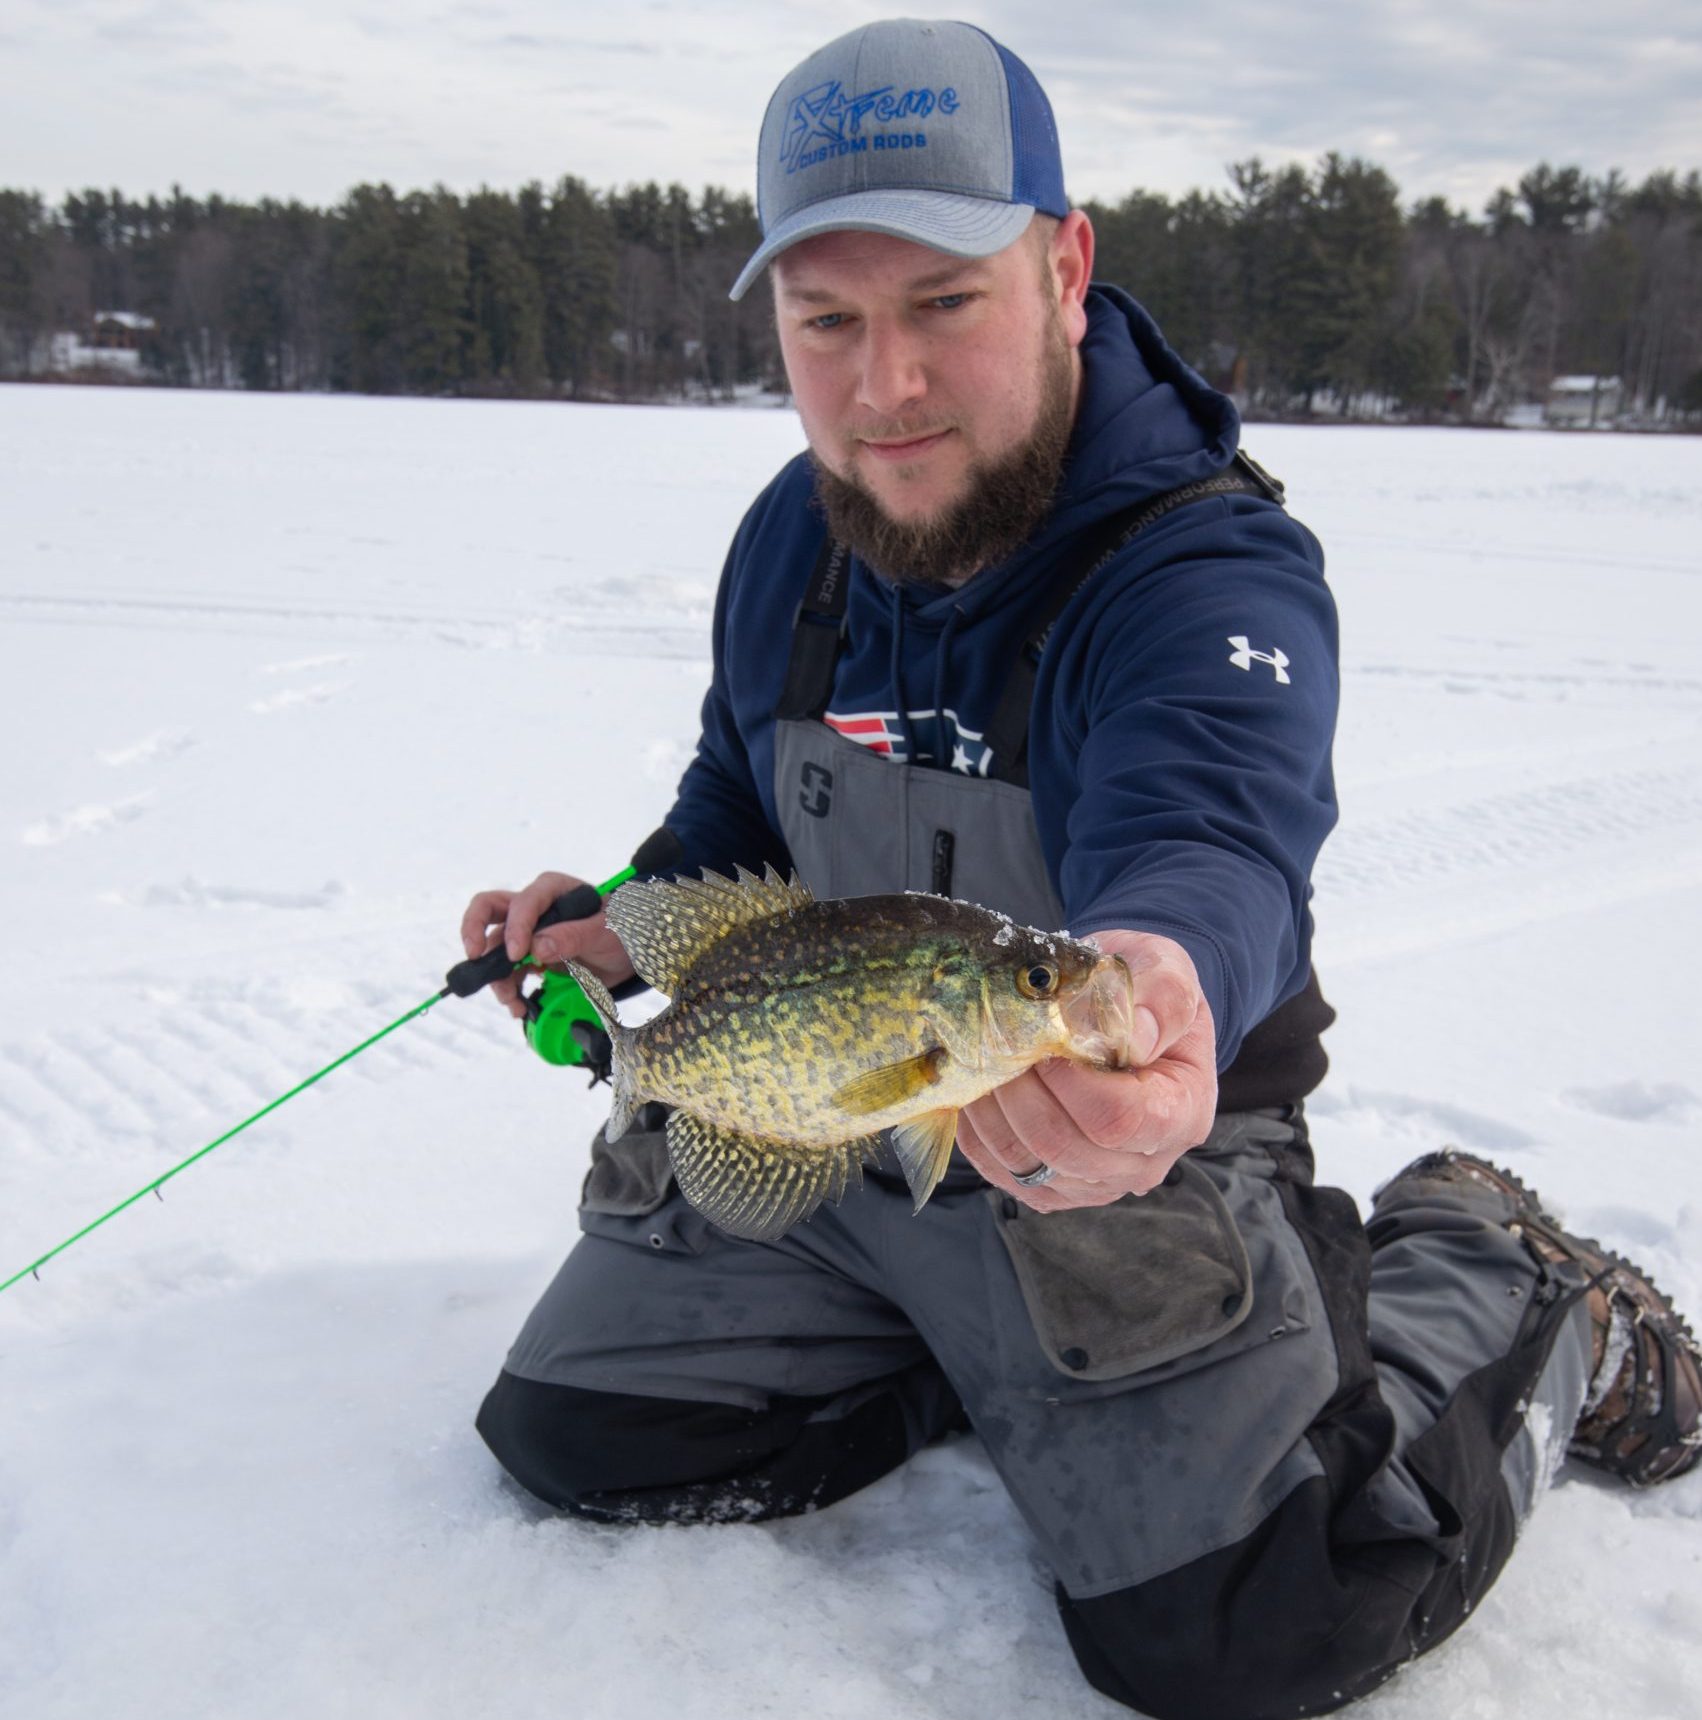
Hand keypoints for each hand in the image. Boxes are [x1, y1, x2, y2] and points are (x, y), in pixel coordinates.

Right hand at [459, 872, 636, 1018]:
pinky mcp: (528, 956)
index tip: (518, 956)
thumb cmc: (621, 930)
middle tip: (473, 958)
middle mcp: (533, 907)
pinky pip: (506, 970)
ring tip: (512, 1002)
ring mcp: (527, 932)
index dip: (516, 928)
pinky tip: (518, 1005)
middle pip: (488, 909)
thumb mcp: (605, 932)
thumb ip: (573, 936)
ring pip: (494, 947)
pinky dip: (507, 989)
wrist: (628, 953)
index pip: (522, 902)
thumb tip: (536, 947)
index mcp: (552, 889)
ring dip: (496, 976)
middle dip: (474, 931)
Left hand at [955, 930, 1217, 1210]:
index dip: (1072, 1082)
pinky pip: (1001, 1171)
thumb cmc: (1143, 990)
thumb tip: (1132, 1035)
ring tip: (988, 1060)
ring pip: (1027, 1161)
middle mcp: (1145, 1162)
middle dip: (1022, 1092)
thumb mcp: (1165, 971)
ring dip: (994, 1109)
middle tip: (1002, 1044)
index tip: (1047, 1041)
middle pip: (1066, 1146)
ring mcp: (1097, 1183)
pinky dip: (979, 1131)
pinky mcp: (1053, 1188)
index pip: (1121, 1118)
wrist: (1119, 1010)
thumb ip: (1159, 998)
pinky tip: (983, 1088)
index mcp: (1183, 1113)